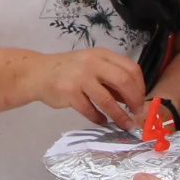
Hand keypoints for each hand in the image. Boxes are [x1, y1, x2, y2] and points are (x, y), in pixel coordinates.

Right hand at [27, 48, 144, 124]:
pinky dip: (98, 118)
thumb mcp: (91, 66)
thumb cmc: (68, 70)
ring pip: (107, 99)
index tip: (141, 100)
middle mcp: (93, 63)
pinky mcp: (69, 93)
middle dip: (134, 100)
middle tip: (137, 113)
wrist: (38, 73)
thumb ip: (110, 78)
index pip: (131, 68)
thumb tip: (133, 98)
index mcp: (102, 55)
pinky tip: (102, 121)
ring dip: (119, 115)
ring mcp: (80, 77)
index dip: (140, 86)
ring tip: (125, 124)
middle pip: (123, 81)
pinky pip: (90, 110)